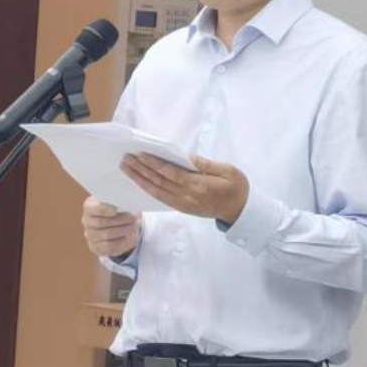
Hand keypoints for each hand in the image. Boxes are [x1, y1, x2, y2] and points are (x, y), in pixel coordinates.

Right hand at [81, 197, 141, 258]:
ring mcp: (90, 235)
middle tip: (133, 218)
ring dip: (123, 230)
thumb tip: (127, 205)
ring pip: (106, 234)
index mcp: (89, 207)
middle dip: (119, 220)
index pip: (92, 208)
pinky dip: (121, 241)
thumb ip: (118, 202)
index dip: (103, 209)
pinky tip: (130, 236)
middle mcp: (87, 221)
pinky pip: (109, 246)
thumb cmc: (118, 209)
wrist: (118, 225)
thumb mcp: (117, 202)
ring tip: (134, 226)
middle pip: (101, 222)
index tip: (116, 210)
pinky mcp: (96, 247)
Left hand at [120, 153, 248, 223]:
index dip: (154, 164)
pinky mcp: (182, 208)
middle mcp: (187, 196)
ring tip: (127, 169)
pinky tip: (140, 183)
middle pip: (159, 182)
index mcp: (198, 185)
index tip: (140, 155)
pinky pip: (161, 199)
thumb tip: (186, 157)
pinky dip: (148, 190)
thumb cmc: (236, 187)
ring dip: (140, 180)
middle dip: (141, 170)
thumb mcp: (227, 171)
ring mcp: (183, 204)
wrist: (240, 211)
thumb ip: (205, 164)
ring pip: (156, 191)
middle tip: (126, 160)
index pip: (170, 173)